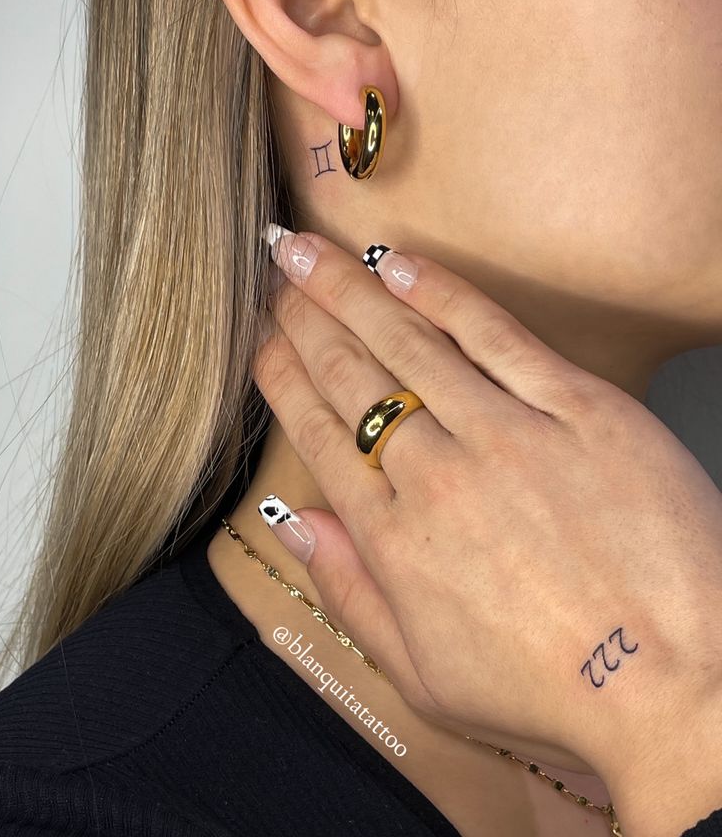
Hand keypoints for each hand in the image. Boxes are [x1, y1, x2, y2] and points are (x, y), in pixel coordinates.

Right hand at [252, 227, 721, 829]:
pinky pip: (494, 334)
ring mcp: (505, 434)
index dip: (282, 378)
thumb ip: (350, 595)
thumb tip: (295, 529)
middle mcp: (435, 475)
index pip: (318, 435)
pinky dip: (441, 292)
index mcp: (394, 540)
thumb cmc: (553, 690)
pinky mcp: (575, 409)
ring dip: (350, 289)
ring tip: (310, 250)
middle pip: (350, 376)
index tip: (261, 340)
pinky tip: (400, 264)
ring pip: (407, 343)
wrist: (679, 682)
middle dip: (304, 317)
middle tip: (276, 271)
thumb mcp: (425, 676)